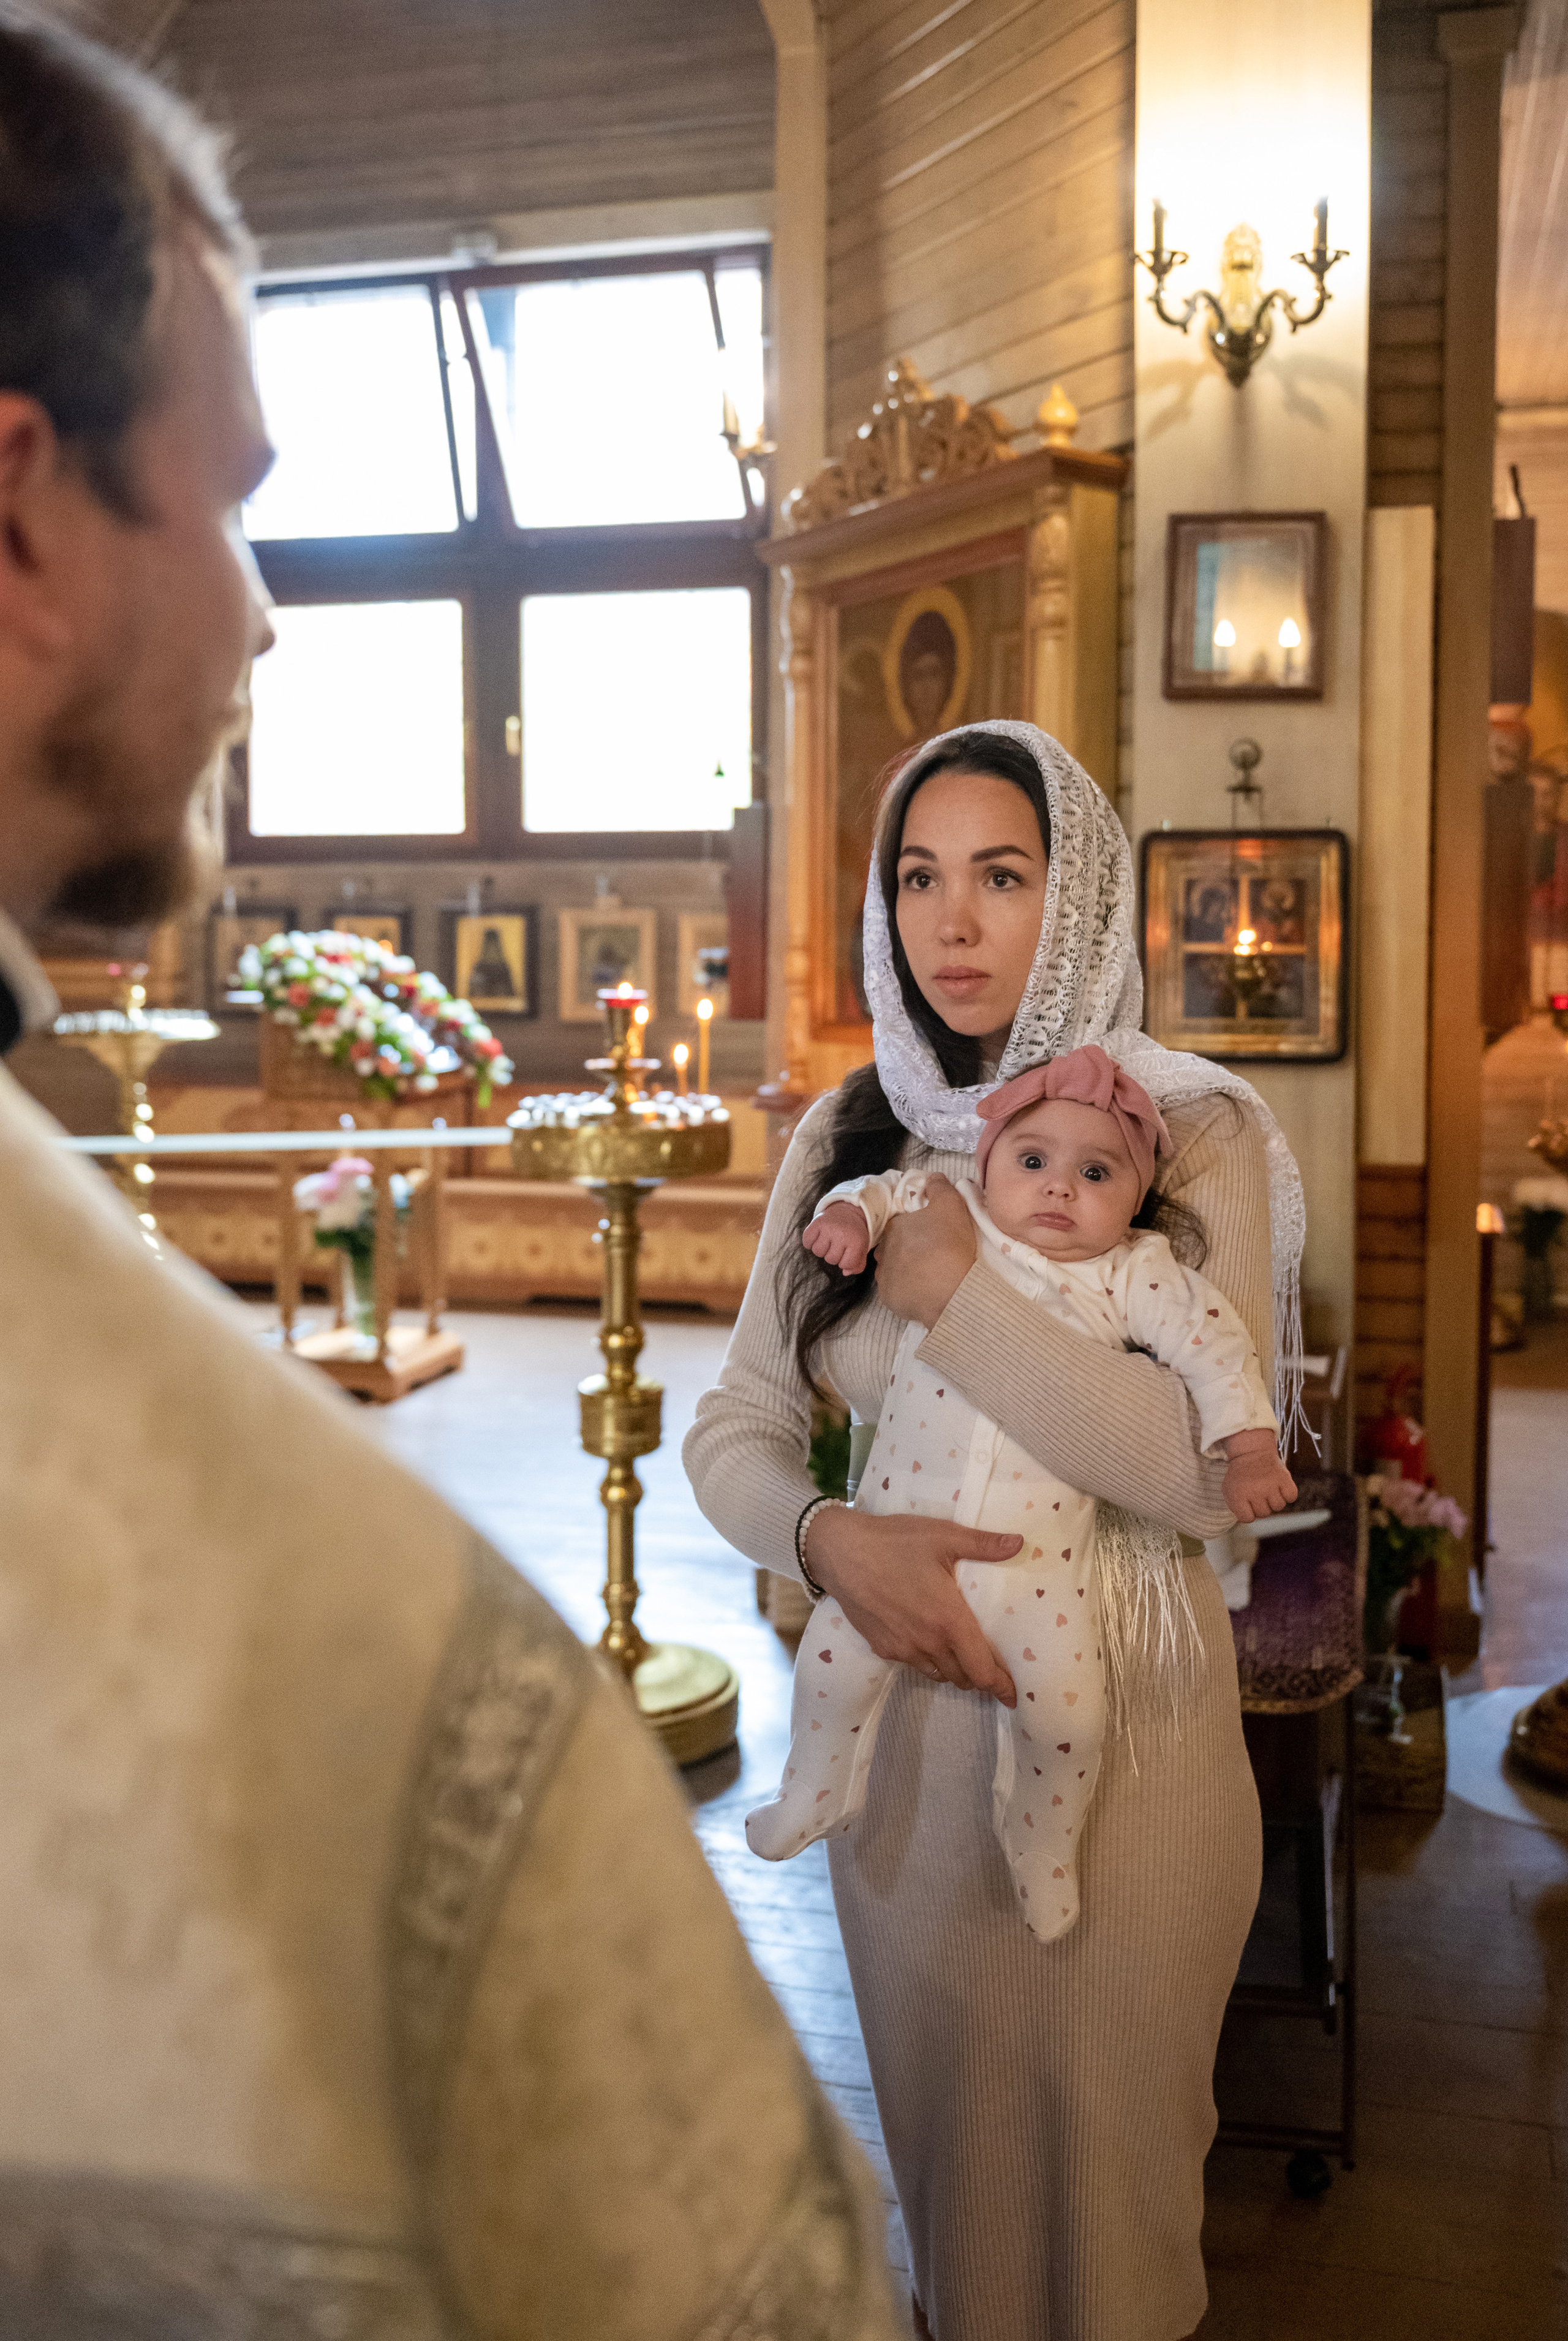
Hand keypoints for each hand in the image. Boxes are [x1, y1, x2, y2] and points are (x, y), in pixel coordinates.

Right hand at [803, 1202, 870, 1275]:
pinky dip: (809, 1242)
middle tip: (837, 1244)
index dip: (845, 1262)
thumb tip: (845, 1272)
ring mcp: (828, 1228)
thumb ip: (857, 1265)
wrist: (847, 1212)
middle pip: (830, 1259)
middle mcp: (842, 1234)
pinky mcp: (816, 1222)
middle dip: (833, 1255)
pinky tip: (817, 1237)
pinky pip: (807, 1242)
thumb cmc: (853, 1235)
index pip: (845, 1264)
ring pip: (818, 1252)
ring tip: (828, 1240)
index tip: (847, 1252)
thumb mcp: (861, 1249)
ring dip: (822, 1249)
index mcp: (857, 1241)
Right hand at [805, 1503, 1020, 1704]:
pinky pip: (914, 1665)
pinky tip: (928, 1641)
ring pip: (939, 1674)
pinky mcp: (883, 1648)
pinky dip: (928, 1661)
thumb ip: (984, 1545)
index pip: (982, 1670)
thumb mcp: (942, 1536)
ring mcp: (903, 1649)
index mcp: (949, 1621)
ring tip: (963, 1657)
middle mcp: (928, 1643)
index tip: (1013, 1695)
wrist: (840, 1552)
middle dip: (981, 1677)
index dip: (1001, 1686)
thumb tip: (1020, 1543)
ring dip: (955, 1671)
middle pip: (963, 1678)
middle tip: (992, 1668)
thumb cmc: (894, 1542)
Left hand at [873, 1172, 975, 1326]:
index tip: (932, 1235)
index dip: (917, 1229)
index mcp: (894, 1228)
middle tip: (932, 1255)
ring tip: (930, 1275)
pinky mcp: (890, 1300)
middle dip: (909, 1250)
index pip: (901, 1225)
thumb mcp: (951, 1204)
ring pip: (894, 1271)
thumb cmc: (949, 1244)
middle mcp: (882, 1252)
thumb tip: (932, 1177)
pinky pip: (898, 1293)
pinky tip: (925, 1291)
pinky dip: (909, 1292)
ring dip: (907, 1271)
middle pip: (895, 1248)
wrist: (952, 1290)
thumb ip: (939, 1187)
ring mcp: (884, 1278)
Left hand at [1222, 1436, 1297, 1523]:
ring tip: (1269, 1488)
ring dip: (1274, 1500)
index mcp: (1238, 1495)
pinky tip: (1280, 1487)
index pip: (1247, 1519)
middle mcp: (1255, 1491)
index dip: (1248, 1512)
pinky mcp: (1284, 1478)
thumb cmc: (1241, 1474)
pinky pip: (1291, 1497)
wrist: (1252, 1451)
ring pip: (1278, 1507)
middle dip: (1261, 1505)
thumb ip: (1235, 1507)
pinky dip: (1288, 1494)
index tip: (1247, 1502)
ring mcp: (1270, 1485)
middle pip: (1264, 1513)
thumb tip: (1247, 1520)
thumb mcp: (1229, 1489)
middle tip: (1258, 1491)